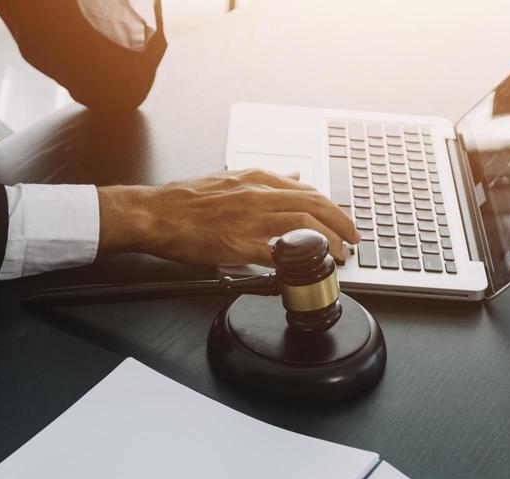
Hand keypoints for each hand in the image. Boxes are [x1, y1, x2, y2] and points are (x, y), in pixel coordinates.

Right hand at [97, 169, 359, 265]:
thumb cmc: (186, 202)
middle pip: (314, 204)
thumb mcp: (232, 180)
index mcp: (257, 179)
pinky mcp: (239, 243)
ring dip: (328, 240)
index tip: (343, 223)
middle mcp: (258, 194)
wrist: (157, 213)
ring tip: (339, 254)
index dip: (332, 208)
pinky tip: (307, 267)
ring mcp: (250, 218)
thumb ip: (265, 182)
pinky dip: (297, 258)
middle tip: (353, 240)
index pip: (308, 190)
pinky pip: (277, 251)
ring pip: (304, 223)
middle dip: (341, 223)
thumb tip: (294, 178)